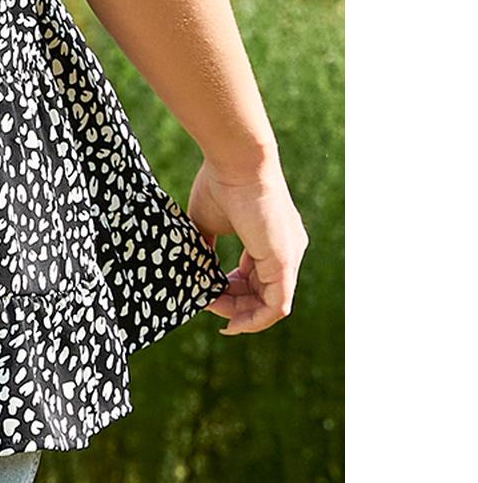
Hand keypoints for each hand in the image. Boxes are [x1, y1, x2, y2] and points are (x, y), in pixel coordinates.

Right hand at [187, 151, 308, 336]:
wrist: (237, 160)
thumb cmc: (221, 183)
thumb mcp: (207, 221)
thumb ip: (205, 247)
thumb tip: (193, 267)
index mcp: (272, 239)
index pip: (256, 277)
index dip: (232, 291)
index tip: (207, 292)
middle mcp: (287, 250)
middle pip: (263, 293)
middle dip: (233, 304)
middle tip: (206, 301)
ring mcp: (288, 258)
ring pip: (270, 304)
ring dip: (240, 313)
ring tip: (212, 307)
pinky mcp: (283, 263)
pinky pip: (275, 306)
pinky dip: (254, 319)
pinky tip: (232, 322)